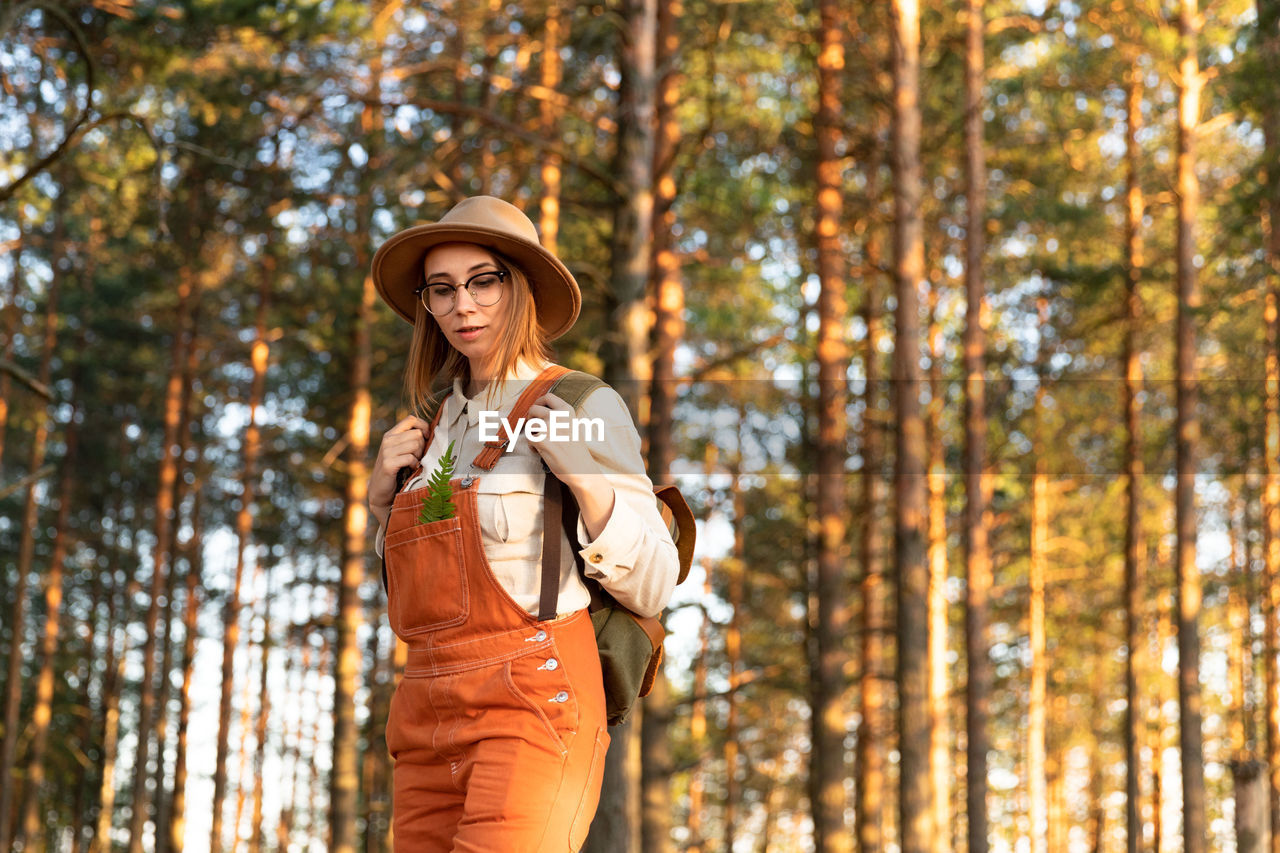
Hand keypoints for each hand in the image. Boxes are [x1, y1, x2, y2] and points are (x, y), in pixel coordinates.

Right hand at [368, 415, 430, 525]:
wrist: (381, 491)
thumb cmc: (397, 470)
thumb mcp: (402, 451)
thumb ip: (411, 440)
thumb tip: (432, 432)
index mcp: (391, 434)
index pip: (411, 419)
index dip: (423, 426)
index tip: (427, 438)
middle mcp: (388, 440)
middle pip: (416, 434)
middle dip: (422, 446)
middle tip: (417, 457)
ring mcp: (386, 451)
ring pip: (415, 444)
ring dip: (418, 456)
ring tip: (413, 463)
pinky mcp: (388, 463)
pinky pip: (410, 458)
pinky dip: (414, 464)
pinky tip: (410, 469)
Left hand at [526, 393, 614, 539]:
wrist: (581, 469)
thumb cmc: (576, 450)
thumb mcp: (573, 426)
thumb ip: (560, 417)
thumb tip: (540, 410)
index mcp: (567, 410)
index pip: (548, 396)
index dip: (539, 402)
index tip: (537, 410)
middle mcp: (558, 416)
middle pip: (533, 408)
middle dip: (530, 418)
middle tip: (534, 428)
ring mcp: (549, 427)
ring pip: (530, 425)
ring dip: (531, 434)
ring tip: (540, 443)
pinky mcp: (541, 440)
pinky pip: (528, 439)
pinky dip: (532, 447)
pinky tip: (540, 452)